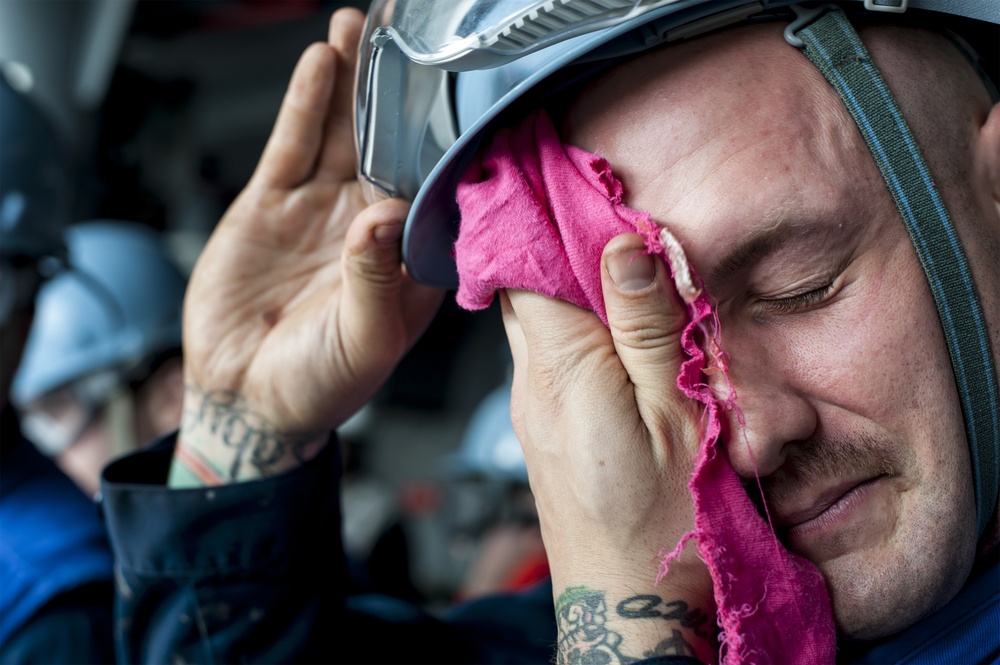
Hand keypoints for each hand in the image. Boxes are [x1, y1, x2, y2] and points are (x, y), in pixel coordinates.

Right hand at [169, 9, 442, 486]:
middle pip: (393, 145)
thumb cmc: (319, 384)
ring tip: (364, 28)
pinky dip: (307, 103)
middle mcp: (372, 226)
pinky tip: (322, 64)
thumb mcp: (361, 341)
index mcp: (410, 260)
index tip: (466, 96)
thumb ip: (373, 279)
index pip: (438, 188)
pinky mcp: (273, 203)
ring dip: (355, 82)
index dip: (450, 142)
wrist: (245, 398)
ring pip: (345, 133)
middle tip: (414, 39)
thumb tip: (380, 216)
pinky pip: (294, 144)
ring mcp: (322, 209)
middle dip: (402, 92)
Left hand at [502, 233, 715, 661]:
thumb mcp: (674, 415)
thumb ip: (647, 327)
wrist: (628, 609)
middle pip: (527, 286)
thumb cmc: (662, 525)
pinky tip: (613, 330)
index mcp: (560, 367)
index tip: (547, 162)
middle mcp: (531, 382)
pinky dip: (574, 327)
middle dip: (554, 239)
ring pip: (538, 320)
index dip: (539, 209)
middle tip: (593, 199)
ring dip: (568, 285)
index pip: (523, 261)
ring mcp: (533, 408)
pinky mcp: (545, 430)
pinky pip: (550, 356)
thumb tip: (624, 246)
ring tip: (612, 258)